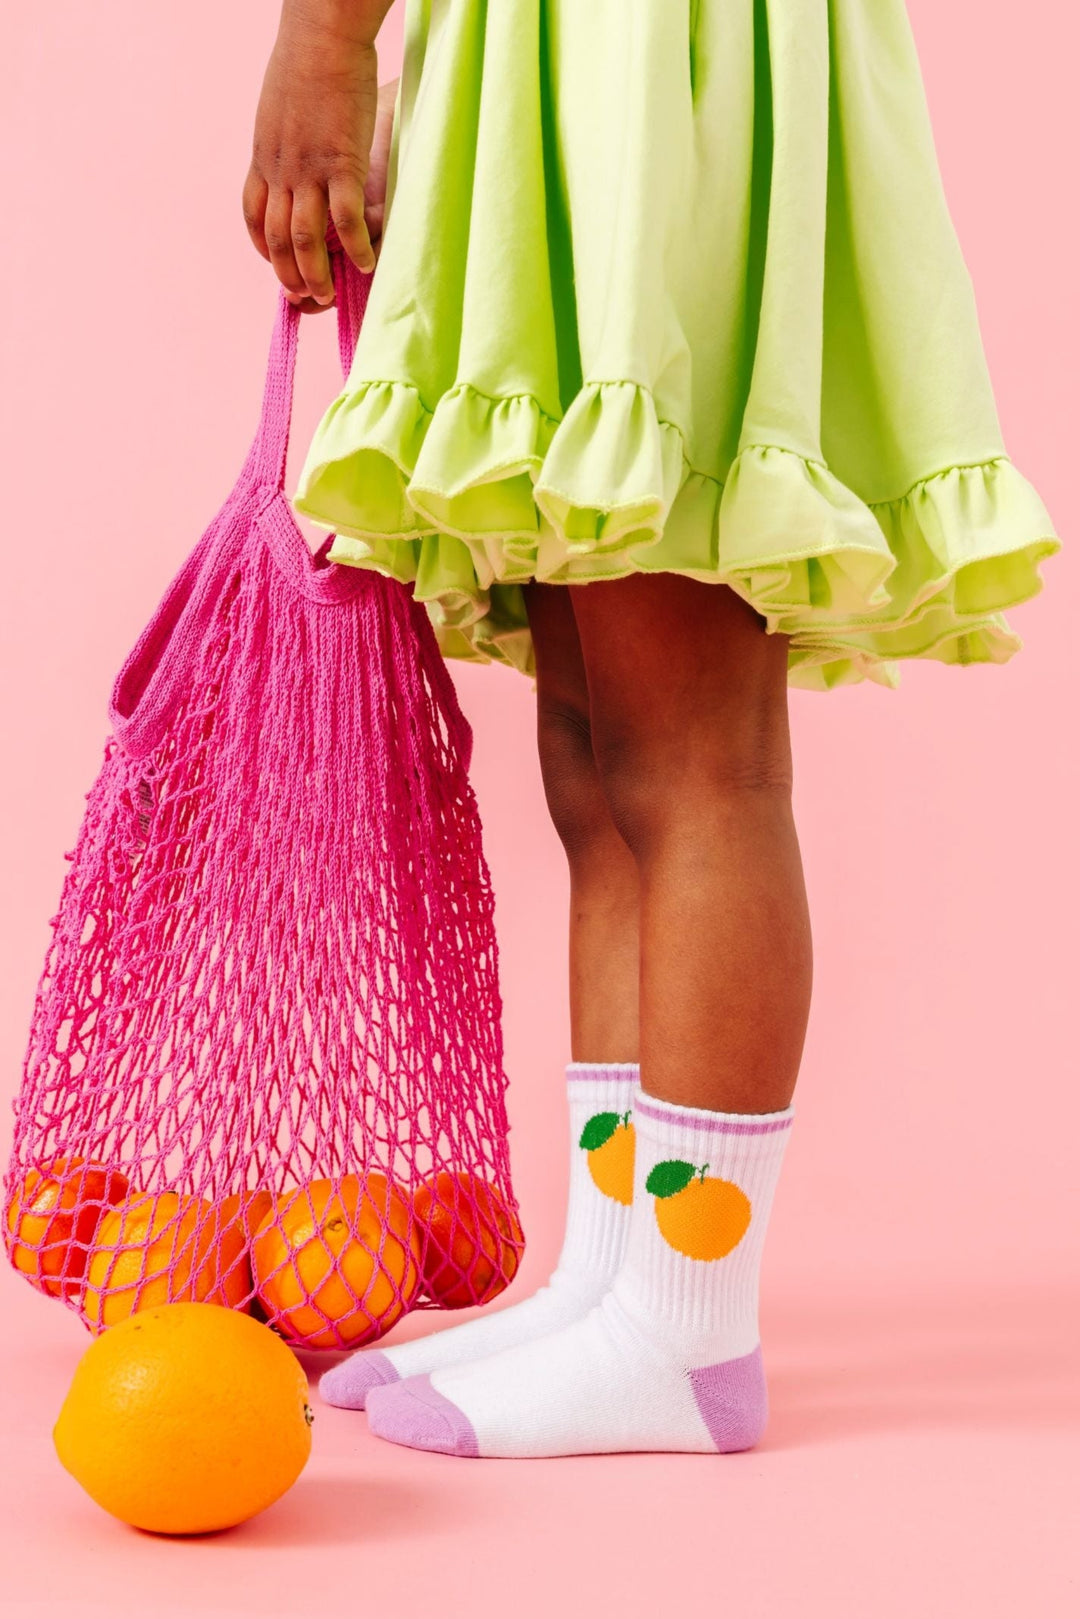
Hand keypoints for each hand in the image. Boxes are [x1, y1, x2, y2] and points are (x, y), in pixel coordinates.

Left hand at [242, 8, 397, 312]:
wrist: (322, 36)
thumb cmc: (308, 59)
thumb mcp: (281, 104)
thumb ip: (285, 133)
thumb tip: (293, 141)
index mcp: (264, 156)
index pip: (253, 214)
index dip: (261, 245)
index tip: (274, 261)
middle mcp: (281, 169)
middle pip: (275, 237)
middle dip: (286, 274)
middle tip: (302, 297)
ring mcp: (309, 170)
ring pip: (304, 238)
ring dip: (314, 273)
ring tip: (327, 295)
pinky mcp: (340, 164)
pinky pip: (345, 221)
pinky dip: (354, 249)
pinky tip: (367, 264)